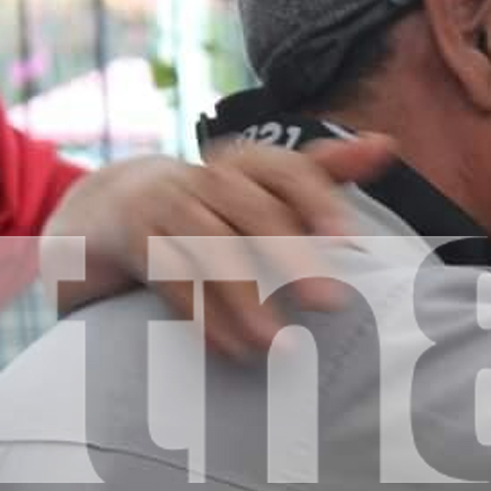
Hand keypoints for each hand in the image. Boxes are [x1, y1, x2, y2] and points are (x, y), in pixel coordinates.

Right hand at [41, 133, 395, 354]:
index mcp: (244, 162)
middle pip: (254, 211)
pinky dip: (200, 314)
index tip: (351, 240)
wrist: (103, 215)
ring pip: (211, 248)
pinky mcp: (130, 238)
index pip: (288, 171)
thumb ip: (323, 171)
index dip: (319, 201)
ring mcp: (162, 203)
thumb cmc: (208, 208)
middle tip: (330, 301)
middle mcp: (204, 175)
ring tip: (278, 343)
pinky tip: (229, 347)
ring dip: (246, 298)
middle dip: (293, 257)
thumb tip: (387, 143)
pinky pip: (168, 276)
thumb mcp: (260, 185)